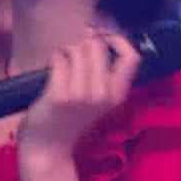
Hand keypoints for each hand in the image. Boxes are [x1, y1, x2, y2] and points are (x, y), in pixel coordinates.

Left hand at [16, 30, 139, 163]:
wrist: (49, 148)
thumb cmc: (72, 119)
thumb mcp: (99, 99)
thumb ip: (104, 72)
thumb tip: (95, 32)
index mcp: (117, 95)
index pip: (132, 58)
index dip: (118, 41)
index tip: (104, 39)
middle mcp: (103, 94)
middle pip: (98, 47)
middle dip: (85, 43)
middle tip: (75, 53)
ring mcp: (81, 95)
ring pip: (77, 51)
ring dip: (67, 50)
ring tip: (63, 60)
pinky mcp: (59, 95)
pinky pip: (59, 60)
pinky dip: (55, 57)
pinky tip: (53, 65)